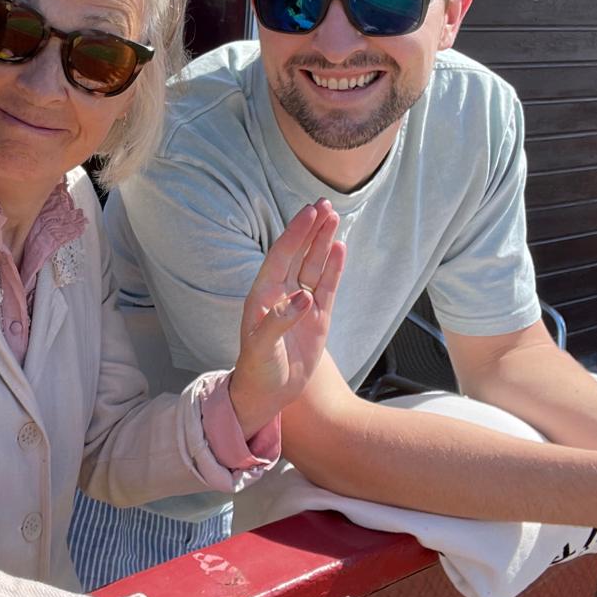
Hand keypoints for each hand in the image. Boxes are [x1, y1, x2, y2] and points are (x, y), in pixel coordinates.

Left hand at [228, 201, 344, 436]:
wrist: (268, 393)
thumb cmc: (257, 369)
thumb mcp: (261, 347)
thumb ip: (279, 320)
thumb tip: (303, 297)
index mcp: (263, 294)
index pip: (280, 256)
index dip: (294, 233)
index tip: (309, 213)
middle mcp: (281, 294)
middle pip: (298, 253)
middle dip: (310, 228)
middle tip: (324, 203)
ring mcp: (301, 304)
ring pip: (313, 265)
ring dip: (323, 241)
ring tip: (334, 216)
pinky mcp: (317, 317)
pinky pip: (327, 286)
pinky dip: (333, 267)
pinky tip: (339, 248)